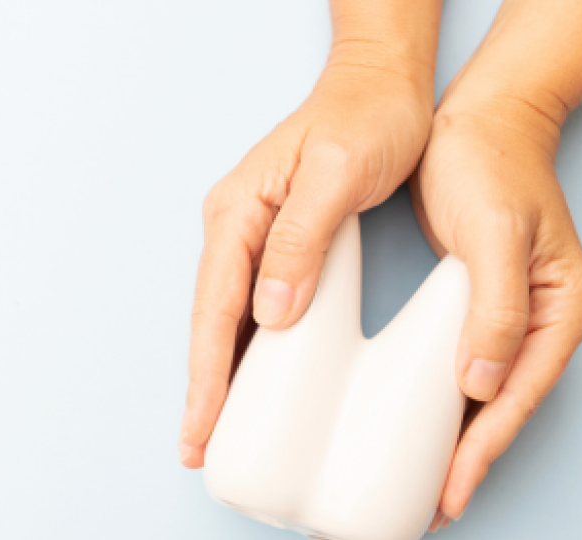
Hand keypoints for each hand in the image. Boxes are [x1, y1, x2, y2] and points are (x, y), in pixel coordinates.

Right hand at [179, 60, 433, 467]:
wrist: (383, 82)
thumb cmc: (367, 118)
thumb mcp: (339, 173)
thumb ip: (300, 239)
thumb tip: (270, 312)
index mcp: (238, 211)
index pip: (214, 306)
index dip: (206, 371)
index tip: (202, 422)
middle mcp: (233, 224)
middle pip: (210, 319)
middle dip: (203, 385)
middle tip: (198, 445)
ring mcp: (249, 233)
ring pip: (225, 317)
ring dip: (220, 372)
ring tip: (217, 429)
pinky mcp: (274, 240)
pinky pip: (250, 304)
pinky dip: (245, 347)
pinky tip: (251, 380)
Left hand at [411, 96, 581, 531]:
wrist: (478, 120)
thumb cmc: (487, 165)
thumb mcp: (494, 233)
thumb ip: (494, 308)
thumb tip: (482, 384)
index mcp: (560, 312)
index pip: (515, 399)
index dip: (480, 452)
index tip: (447, 495)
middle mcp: (543, 323)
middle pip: (502, 411)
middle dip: (466, 463)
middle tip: (426, 512)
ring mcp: (514, 318)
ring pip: (482, 399)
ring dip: (452, 443)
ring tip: (417, 490)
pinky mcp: (479, 308)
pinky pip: (460, 372)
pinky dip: (440, 406)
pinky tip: (412, 430)